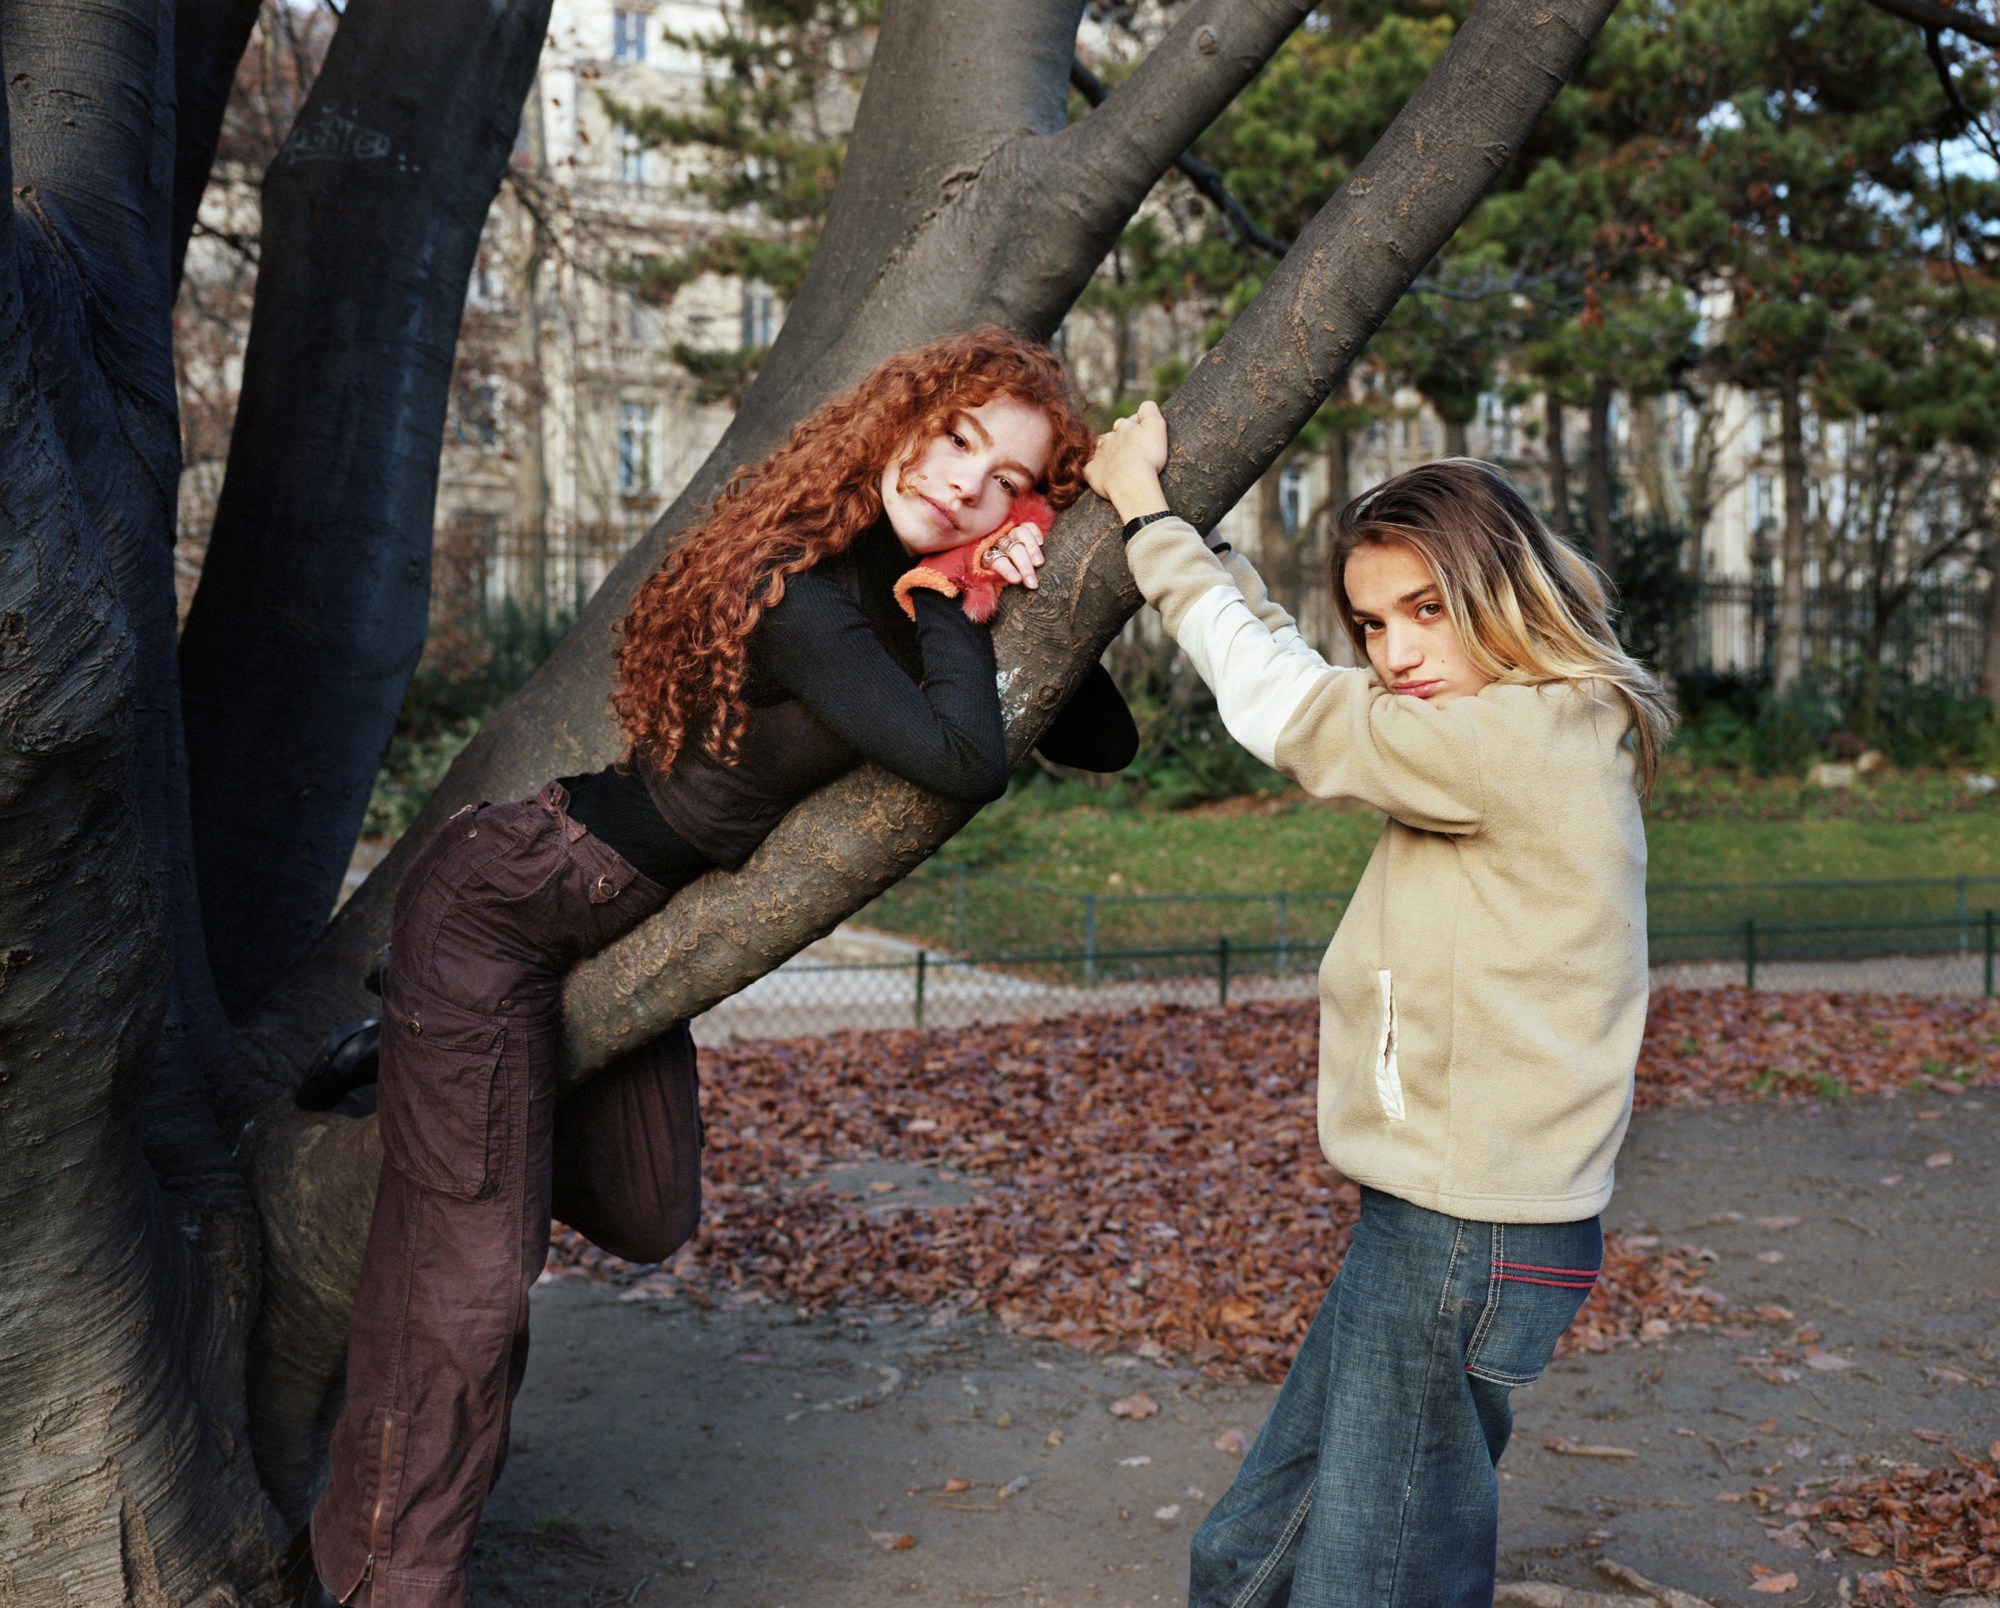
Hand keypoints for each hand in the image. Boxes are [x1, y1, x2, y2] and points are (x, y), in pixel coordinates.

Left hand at [984, 517, 1045, 588]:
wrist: (1000, 553)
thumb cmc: (997, 570)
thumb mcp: (992, 579)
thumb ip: (994, 584)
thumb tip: (1012, 586)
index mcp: (989, 555)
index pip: (998, 562)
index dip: (1008, 570)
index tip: (1017, 580)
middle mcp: (1000, 541)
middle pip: (1013, 550)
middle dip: (1024, 566)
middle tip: (1032, 582)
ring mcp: (1011, 532)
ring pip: (1022, 535)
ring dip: (1033, 550)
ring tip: (1039, 563)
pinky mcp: (1021, 527)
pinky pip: (1029, 526)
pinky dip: (1036, 533)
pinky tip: (1041, 543)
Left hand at [1085, 400, 1169, 521]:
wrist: (1130, 483)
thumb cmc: (1147, 456)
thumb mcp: (1156, 426)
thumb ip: (1150, 410)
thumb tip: (1144, 406)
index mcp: (1124, 426)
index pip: (1130, 422)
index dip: (1137, 429)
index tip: (1144, 440)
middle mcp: (1109, 437)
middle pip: (1114, 434)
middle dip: (1121, 439)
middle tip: (1133, 452)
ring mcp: (1099, 454)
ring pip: (1101, 449)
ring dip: (1108, 453)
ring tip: (1119, 464)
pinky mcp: (1091, 471)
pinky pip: (1091, 468)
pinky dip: (1097, 470)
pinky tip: (1105, 476)